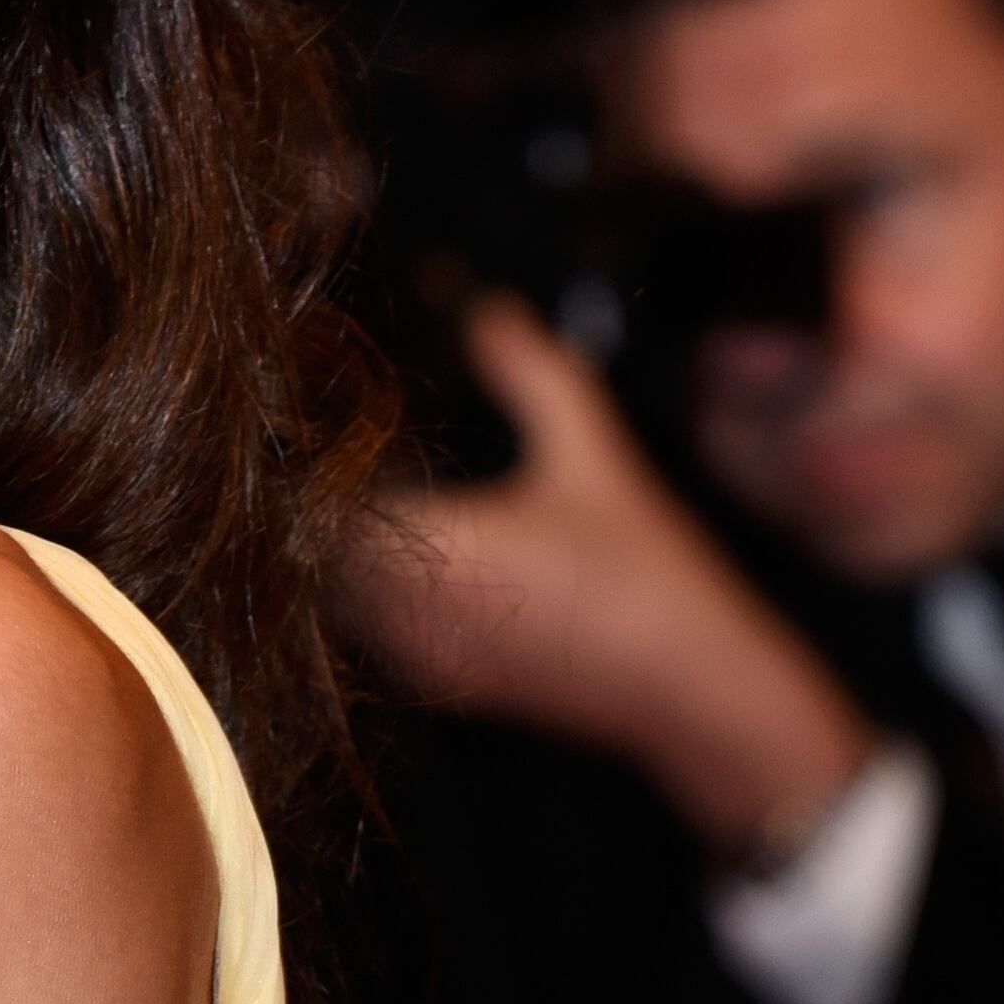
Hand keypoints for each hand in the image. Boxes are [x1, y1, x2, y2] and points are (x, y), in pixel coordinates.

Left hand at [341, 295, 876, 858]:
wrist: (693, 691)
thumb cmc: (648, 575)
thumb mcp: (593, 456)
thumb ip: (532, 374)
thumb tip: (489, 312)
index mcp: (429, 553)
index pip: (317, 505)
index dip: (311, 460)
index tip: (310, 416)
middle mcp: (406, 615)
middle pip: (314, 553)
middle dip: (325, 501)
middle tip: (336, 446)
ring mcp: (419, 659)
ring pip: (341, 596)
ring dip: (348, 549)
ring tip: (371, 492)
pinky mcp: (444, 685)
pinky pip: (378, 632)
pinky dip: (382, 590)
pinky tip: (420, 553)